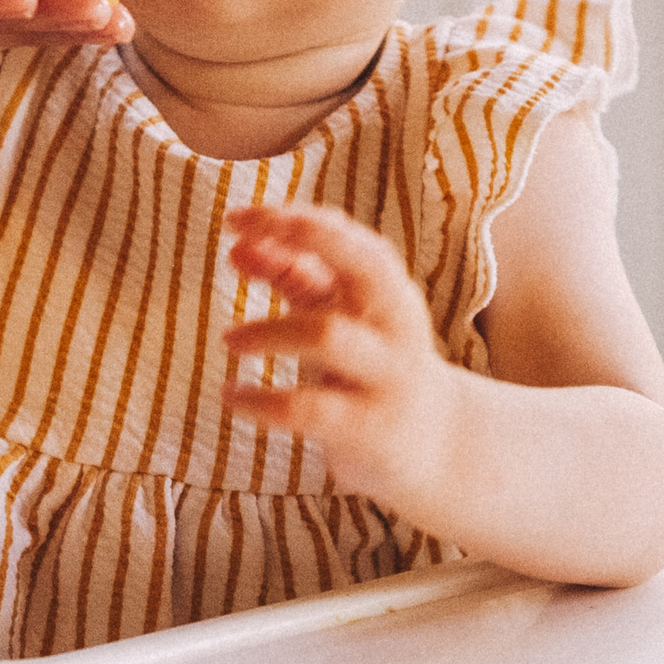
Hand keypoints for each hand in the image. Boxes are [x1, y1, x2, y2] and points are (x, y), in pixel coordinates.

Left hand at [221, 202, 457, 506]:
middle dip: (300, 243)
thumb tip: (239, 248)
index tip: (235, 219)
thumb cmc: (375, 365)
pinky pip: (310, 408)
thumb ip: (295, 278)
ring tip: (227, 340)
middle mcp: (396, 322)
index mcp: (388, 287)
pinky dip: (262, 401)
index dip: (290, 220)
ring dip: (269, 332)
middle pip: (362, 265)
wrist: (436, 443)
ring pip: (329, 335)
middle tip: (238, 247)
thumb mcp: (342, 315)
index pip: (344, 235)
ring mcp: (388, 374)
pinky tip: (231, 397)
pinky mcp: (370, 427)